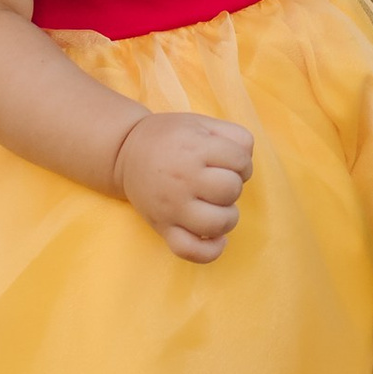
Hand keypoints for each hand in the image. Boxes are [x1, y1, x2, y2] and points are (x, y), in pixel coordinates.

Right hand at [113, 111, 253, 260]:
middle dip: (233, 185)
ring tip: (217, 207)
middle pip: (231, 190)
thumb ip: (234, 136)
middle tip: (218, 181)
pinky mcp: (163, 228)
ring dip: (228, 216)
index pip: (241, 160)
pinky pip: (191, 250)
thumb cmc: (170, 138)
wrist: (125, 153)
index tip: (227, 161)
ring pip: (218, 223)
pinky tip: (217, 238)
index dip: (242, 162)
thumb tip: (247, 165)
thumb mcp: (202, 123)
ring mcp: (172, 208)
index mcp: (193, 149)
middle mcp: (182, 179)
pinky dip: (211, 250)